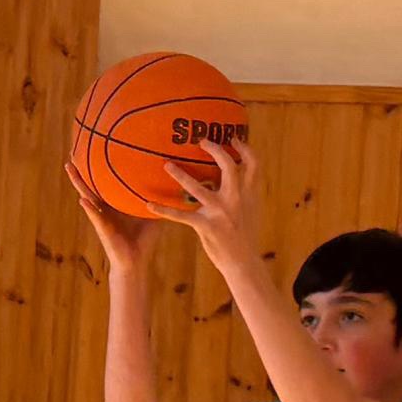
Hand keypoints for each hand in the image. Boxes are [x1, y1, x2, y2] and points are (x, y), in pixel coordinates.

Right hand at [61, 149, 155, 275]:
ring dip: (77, 182)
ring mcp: (101, 217)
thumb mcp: (154, 214)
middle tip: (73, 151)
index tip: (92, 150)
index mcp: (114, 204)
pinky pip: (95, 216)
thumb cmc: (144, 240)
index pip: (104, 182)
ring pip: (86, 195)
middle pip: (90, 184)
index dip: (97, 168)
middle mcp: (104, 208)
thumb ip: (160, 200)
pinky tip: (82, 200)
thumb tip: (176, 185)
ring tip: (69, 167)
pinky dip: (89, 208)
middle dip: (81, 169)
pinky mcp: (102, 228)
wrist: (136, 261)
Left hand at [166, 129, 263, 266]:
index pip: (253, 164)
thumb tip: (240, 176)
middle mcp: (236, 199)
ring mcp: (221, 212)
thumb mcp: (251, 210)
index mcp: (250, 194)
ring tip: (166, 165)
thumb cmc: (245, 236)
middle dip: (215, 150)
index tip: (233, 138)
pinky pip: (181, 216)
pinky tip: (149, 205)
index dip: (244, 148)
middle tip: (201, 141)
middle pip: (228, 166)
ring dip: (180, 175)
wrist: (243, 262)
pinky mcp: (207, 226)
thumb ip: (245, 192)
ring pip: (198, 187)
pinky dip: (164, 210)